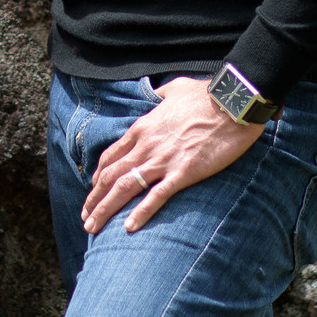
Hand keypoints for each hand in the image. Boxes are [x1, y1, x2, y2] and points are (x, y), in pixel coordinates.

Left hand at [82, 76, 265, 234]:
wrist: (232, 102)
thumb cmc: (206, 95)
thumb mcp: (175, 89)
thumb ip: (160, 95)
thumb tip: (157, 95)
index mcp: (142, 128)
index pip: (111, 157)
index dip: (98, 177)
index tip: (93, 191)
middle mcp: (146, 145)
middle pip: (110, 176)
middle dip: (94, 200)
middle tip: (85, 219)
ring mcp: (163, 159)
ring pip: (125, 188)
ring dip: (106, 209)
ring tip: (93, 228)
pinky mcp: (183, 172)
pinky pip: (156, 196)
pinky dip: (140, 213)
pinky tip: (128, 228)